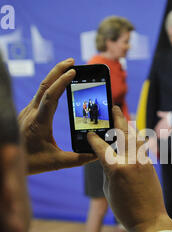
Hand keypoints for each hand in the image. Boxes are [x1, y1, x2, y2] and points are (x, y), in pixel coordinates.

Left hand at [18, 58, 96, 173]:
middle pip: (44, 86)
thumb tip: (96, 155)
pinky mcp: (28, 113)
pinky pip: (40, 95)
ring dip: (54, 76)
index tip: (73, 71)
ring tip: (69, 69)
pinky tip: (59, 86)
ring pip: (41, 88)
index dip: (62, 82)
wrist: (8, 161)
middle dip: (58, 70)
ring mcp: (28, 112)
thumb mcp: (56, 162)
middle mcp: (31, 113)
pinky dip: (51, 86)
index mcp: (39, 122)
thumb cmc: (32, 162)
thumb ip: (77, 159)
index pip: (50, 97)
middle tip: (72, 61)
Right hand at [87, 106, 171, 231]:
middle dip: (117, 118)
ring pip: (135, 137)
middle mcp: (129, 161)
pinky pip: (141, 147)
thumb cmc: (125, 209)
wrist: (149, 219)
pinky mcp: (150, 164)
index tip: (90, 133)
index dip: (93, 138)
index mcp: (115, 168)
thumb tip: (108, 158)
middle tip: (114, 107)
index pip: (100, 147)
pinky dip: (136, 138)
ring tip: (124, 116)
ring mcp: (142, 161)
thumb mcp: (109, 189)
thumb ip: (108, 170)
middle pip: (121, 133)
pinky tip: (133, 134)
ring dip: (129, 124)